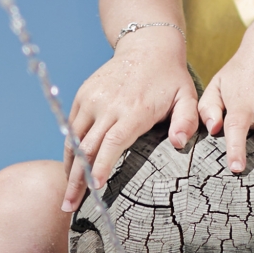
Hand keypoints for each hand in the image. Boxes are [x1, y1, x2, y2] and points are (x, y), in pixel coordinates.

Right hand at [62, 31, 198, 212]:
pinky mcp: (83, 95)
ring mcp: (92, 99)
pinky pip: (71, 127)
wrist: (146, 46)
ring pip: (73, 140)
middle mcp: (108, 105)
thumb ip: (186, 121)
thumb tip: (179, 144)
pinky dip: (69, 150)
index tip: (94, 188)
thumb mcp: (187, 96)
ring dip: (68, 169)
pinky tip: (70, 170)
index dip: (101, 166)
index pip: (112, 143)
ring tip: (66, 196)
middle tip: (69, 206)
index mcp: (133, 110)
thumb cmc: (170, 78)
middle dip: (77, 180)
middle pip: (87, 148)